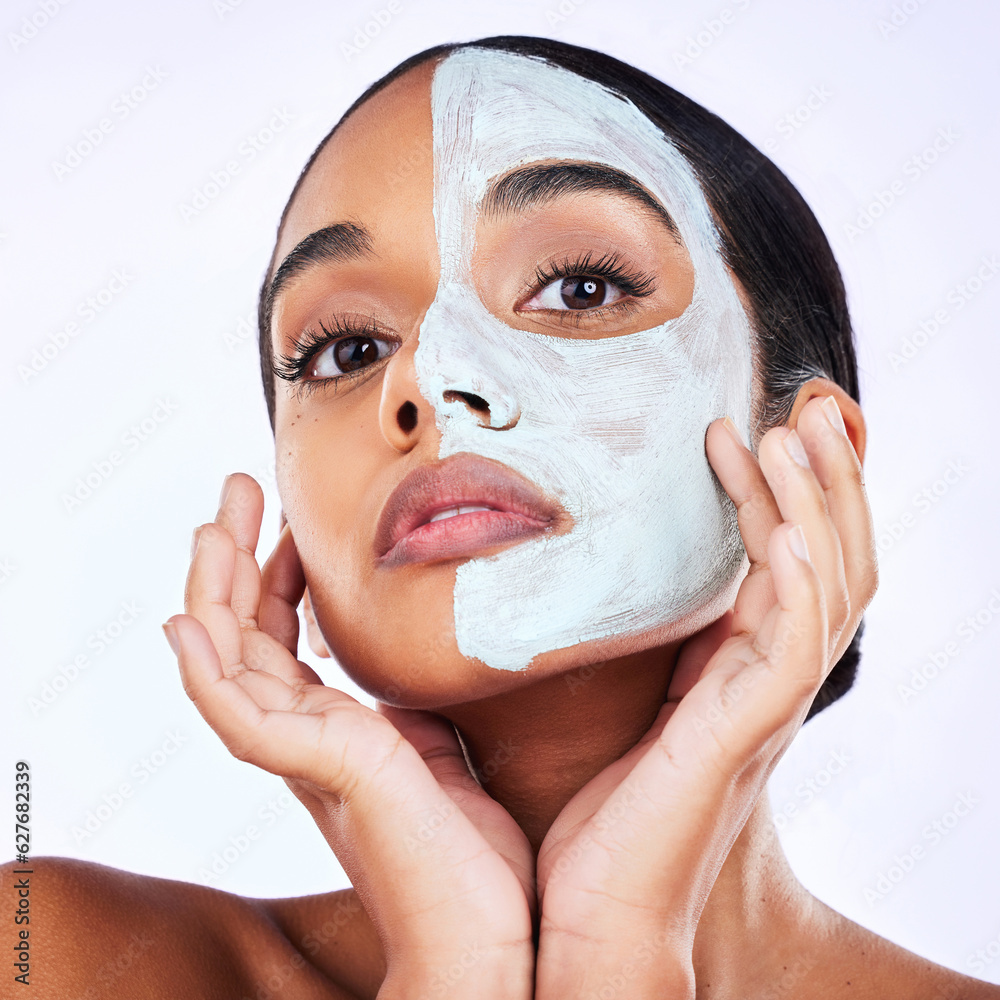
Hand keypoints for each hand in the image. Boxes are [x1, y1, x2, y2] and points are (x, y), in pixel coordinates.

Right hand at [164, 474, 534, 997]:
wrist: (490, 939)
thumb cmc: (475, 855)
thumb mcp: (447, 748)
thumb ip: (416, 703)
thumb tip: (423, 649)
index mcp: (338, 730)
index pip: (285, 638)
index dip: (278, 574)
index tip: (289, 518)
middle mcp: (309, 739)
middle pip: (246, 634)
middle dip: (236, 558)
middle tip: (240, 487)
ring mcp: (308, 758)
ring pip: (232, 662)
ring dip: (213, 591)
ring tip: (212, 524)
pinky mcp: (323, 774)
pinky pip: (241, 718)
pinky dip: (207, 671)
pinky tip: (188, 623)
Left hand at [533, 395, 876, 998]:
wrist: (590, 915)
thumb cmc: (594, 819)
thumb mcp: (617, 705)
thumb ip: (626, 647)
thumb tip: (578, 579)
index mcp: (739, 674)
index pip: (789, 566)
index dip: (781, 495)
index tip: (743, 429)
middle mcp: (768, 686)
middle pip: (833, 563)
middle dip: (826, 481)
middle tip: (807, 406)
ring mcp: (764, 712)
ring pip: (827, 590)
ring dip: (816, 507)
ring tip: (793, 432)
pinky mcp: (742, 738)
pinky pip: (792, 649)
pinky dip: (795, 582)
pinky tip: (781, 529)